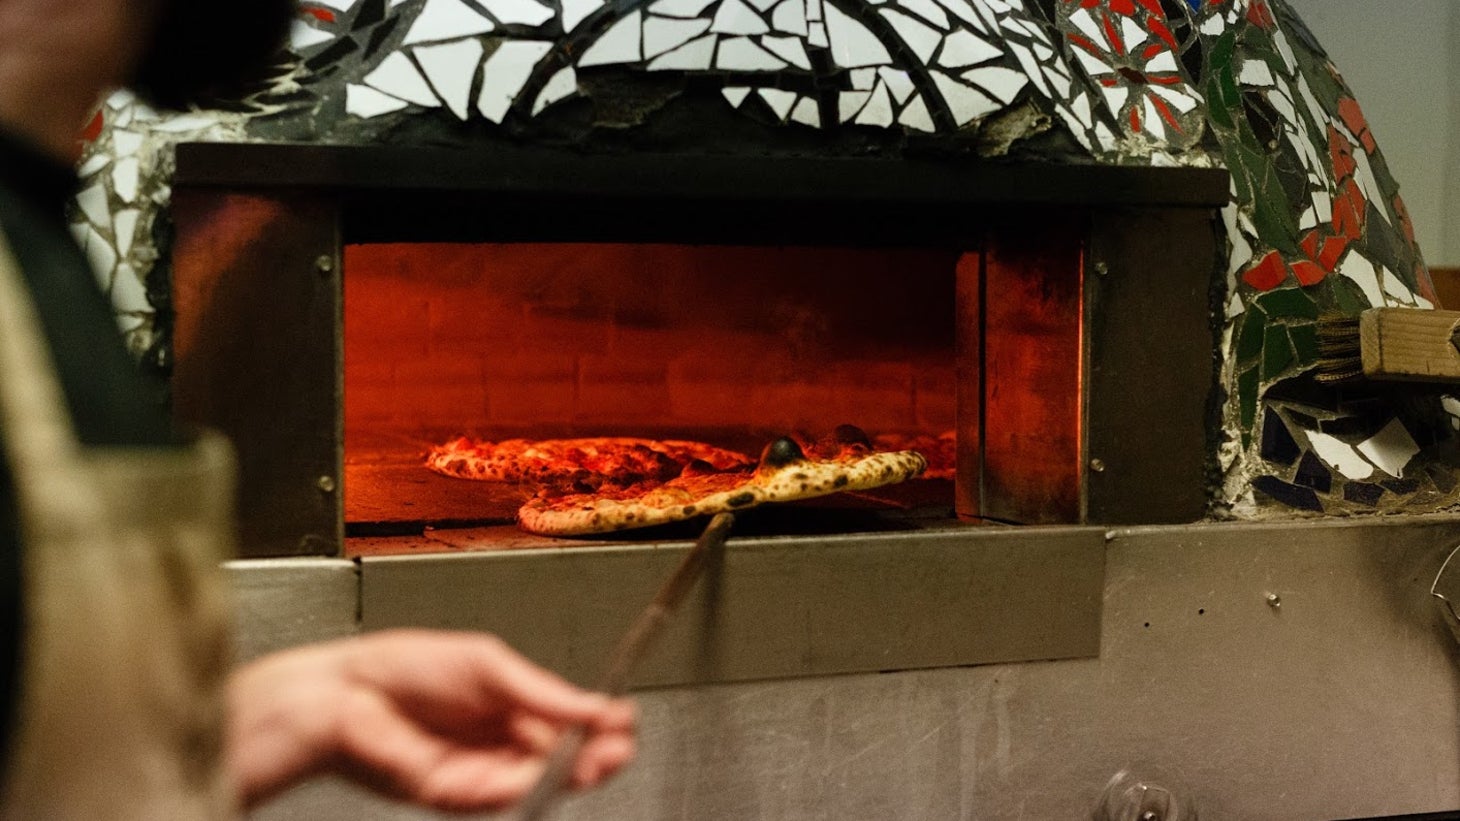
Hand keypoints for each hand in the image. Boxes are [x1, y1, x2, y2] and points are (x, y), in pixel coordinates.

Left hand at [226, 629, 635, 812]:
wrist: (346, 694)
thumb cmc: (403, 668)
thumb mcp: (489, 665)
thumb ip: (542, 691)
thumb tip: (593, 705)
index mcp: (511, 705)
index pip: (567, 723)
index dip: (598, 725)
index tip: (623, 721)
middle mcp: (499, 742)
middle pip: (560, 758)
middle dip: (594, 756)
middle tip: (619, 749)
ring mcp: (479, 771)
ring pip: (537, 782)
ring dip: (570, 775)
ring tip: (598, 760)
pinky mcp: (457, 795)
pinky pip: (501, 795)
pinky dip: (528, 784)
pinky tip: (551, 770)